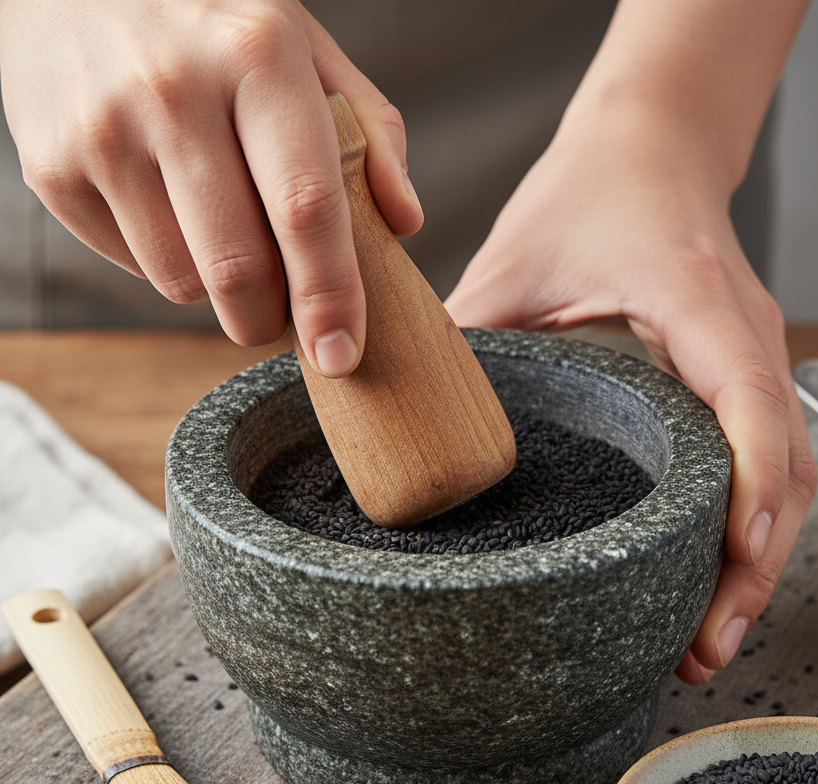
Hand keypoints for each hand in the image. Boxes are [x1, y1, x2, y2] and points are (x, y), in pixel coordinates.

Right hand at [0, 0, 422, 374]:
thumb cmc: (209, 14)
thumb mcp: (301, 40)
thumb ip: (370, 127)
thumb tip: (404, 220)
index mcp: (256, 57)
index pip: (305, 208)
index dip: (329, 296)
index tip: (341, 354)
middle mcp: (172, 91)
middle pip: (239, 269)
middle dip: (271, 318)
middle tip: (282, 312)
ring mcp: (102, 130)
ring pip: (183, 282)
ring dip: (217, 287)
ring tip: (223, 232)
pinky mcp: (52, 166)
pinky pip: (133, 265)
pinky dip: (165, 259)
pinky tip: (168, 206)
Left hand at [446, 101, 817, 683]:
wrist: (652, 149)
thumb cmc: (589, 193)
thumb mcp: (515, 258)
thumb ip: (469, 337)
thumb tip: (404, 421)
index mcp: (696, 297)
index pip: (747, 394)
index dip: (751, 478)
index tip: (735, 552)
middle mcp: (745, 334)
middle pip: (786, 463)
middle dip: (755, 564)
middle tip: (704, 649)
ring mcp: (755, 357)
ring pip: (790, 475)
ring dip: (759, 563)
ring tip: (710, 642)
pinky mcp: (744, 377)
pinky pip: (769, 462)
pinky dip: (752, 527)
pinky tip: (715, 580)